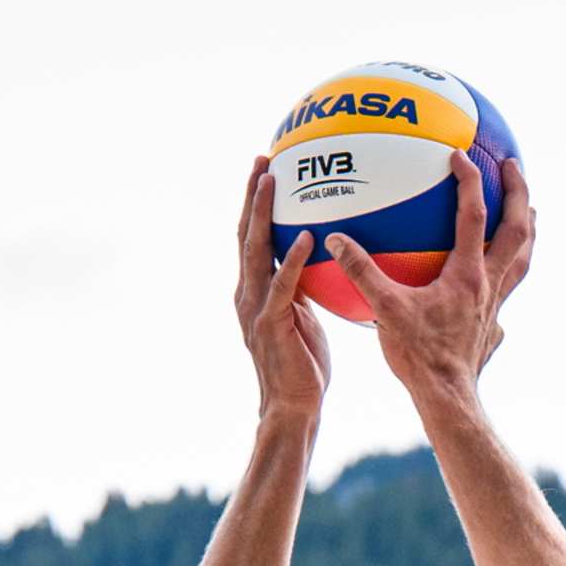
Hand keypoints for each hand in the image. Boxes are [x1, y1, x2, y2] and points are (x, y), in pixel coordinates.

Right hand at [235, 160, 328, 420]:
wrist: (294, 406)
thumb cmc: (304, 365)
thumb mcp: (304, 316)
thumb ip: (303, 288)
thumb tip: (321, 260)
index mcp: (254, 289)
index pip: (251, 237)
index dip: (255, 203)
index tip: (266, 169)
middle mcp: (248, 293)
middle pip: (245, 233)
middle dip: (253, 195)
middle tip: (263, 159)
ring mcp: (255, 308)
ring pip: (255, 251)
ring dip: (262, 214)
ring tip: (273, 182)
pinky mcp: (271, 325)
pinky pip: (282, 286)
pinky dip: (290, 260)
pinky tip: (303, 237)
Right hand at [322, 154, 534, 405]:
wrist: (447, 399)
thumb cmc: (418, 355)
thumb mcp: (385, 310)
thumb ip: (361, 271)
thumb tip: (336, 239)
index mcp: (467, 274)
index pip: (474, 215)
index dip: (468, 180)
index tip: (459, 155)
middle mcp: (489, 285)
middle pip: (517, 230)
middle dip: (518, 192)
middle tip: (513, 165)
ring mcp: (496, 306)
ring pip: (522, 258)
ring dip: (527, 229)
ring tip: (528, 209)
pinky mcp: (493, 325)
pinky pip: (508, 289)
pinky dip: (509, 271)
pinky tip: (499, 273)